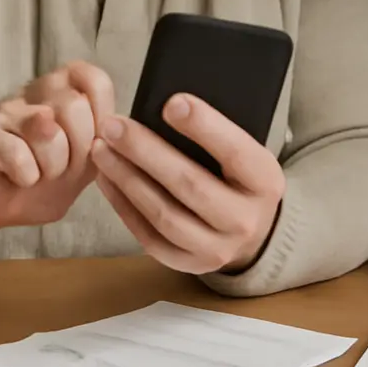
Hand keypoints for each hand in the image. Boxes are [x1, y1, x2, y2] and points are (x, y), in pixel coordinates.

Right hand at [0, 61, 114, 245]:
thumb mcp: (82, 166)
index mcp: (66, 90)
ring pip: (48, 130)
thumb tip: (107, 126)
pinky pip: (19, 156)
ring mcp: (7, 108)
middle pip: (75, 106)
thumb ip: (98, 144)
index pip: (95, 81)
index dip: (101, 118)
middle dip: (78, 151)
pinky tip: (18, 178)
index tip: (90, 145)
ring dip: (51, 166)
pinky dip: (26, 177)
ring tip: (39, 173)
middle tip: (61, 167)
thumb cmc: (42, 179)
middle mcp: (36, 90)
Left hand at [90, 93, 284, 274]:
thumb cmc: (242, 177)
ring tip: (102, 148)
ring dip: (127, 178)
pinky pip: (150, 237)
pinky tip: (107, 178)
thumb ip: (218, 135)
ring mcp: (217, 248)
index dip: (203, 127)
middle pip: (190, 184)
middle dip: (146, 151)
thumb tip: (170, 104)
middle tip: (114, 125)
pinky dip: (124, 206)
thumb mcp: (246, 153)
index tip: (170, 102)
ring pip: (164, 214)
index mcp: (265, 181)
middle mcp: (245, 220)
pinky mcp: (189, 264)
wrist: (255, 230)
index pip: (234, 151)